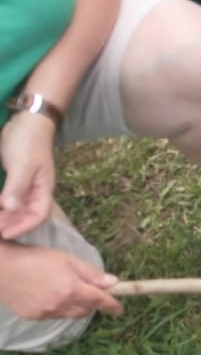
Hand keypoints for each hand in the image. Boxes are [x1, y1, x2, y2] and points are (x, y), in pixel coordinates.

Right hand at [0, 245, 120, 320]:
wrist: (1, 267)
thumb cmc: (35, 258)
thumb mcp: (67, 259)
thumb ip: (91, 274)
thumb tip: (113, 283)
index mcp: (71, 289)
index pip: (99, 301)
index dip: (112, 305)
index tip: (119, 309)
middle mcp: (60, 304)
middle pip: (85, 310)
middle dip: (90, 303)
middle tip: (86, 291)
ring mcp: (45, 313)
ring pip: (69, 314)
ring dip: (73, 306)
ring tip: (62, 289)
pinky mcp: (33, 317)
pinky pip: (52, 315)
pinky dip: (56, 308)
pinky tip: (46, 295)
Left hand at [1, 111, 57, 238]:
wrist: (27, 121)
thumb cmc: (28, 141)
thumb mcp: (22, 164)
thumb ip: (16, 187)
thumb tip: (10, 208)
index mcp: (43, 189)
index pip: (38, 216)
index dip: (22, 227)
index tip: (4, 233)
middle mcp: (35, 191)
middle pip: (26, 216)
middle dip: (10, 224)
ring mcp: (24, 186)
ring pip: (16, 209)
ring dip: (4, 216)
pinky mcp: (14, 180)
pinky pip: (8, 199)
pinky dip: (1, 206)